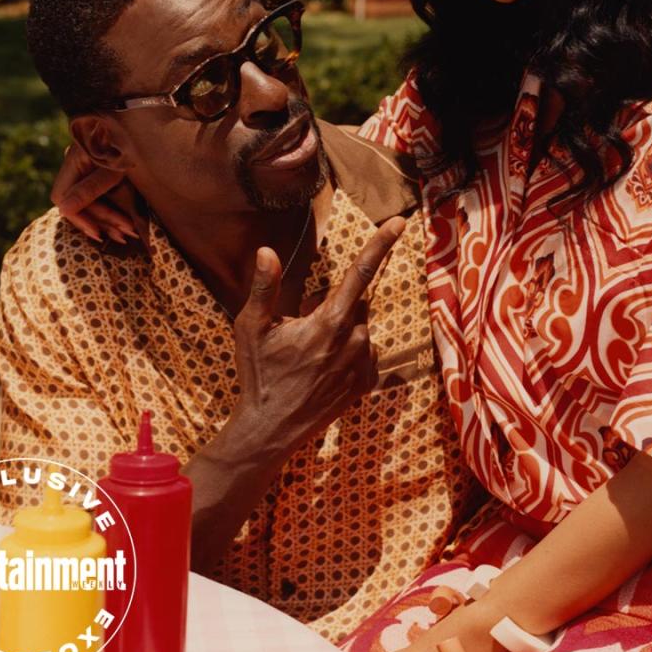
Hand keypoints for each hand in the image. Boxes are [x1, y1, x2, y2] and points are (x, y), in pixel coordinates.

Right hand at [51, 141, 141, 243]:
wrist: (147, 125)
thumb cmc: (130, 143)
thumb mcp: (113, 169)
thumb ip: (89, 189)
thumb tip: (62, 210)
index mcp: (73, 161)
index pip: (62, 197)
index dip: (78, 217)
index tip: (97, 233)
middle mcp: (76, 165)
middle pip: (78, 201)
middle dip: (101, 220)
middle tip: (123, 236)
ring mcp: (87, 168)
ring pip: (90, 200)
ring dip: (109, 219)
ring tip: (129, 234)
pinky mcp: (100, 170)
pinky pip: (100, 194)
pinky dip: (113, 208)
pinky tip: (128, 222)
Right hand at [232, 217, 405, 454]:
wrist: (270, 430)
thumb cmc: (259, 375)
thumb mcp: (251, 327)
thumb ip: (264, 287)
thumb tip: (266, 251)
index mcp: (329, 322)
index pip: (361, 272)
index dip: (381, 243)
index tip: (400, 221)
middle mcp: (354, 340)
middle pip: (354, 303)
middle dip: (331, 306)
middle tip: (301, 329)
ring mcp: (363, 364)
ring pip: (360, 328)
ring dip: (340, 331)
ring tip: (310, 355)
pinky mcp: (366, 384)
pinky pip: (365, 353)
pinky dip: (349, 353)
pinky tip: (323, 369)